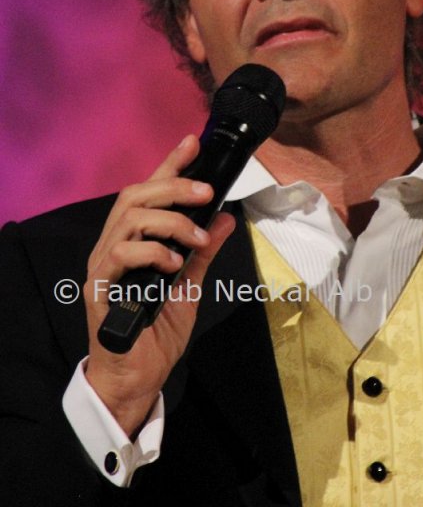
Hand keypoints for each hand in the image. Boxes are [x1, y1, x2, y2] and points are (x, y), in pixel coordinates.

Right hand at [83, 135, 235, 436]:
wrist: (138, 377)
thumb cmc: (158, 331)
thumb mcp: (190, 284)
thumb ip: (203, 250)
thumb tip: (225, 216)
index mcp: (134, 240)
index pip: (149, 191)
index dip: (169, 164)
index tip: (192, 143)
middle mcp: (113, 246)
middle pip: (134, 196)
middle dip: (173, 185)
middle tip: (206, 191)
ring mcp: (103, 267)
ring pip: (128, 220)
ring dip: (169, 222)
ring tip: (195, 239)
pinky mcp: (100, 290)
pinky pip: (120, 256)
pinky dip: (151, 253)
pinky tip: (173, 264)